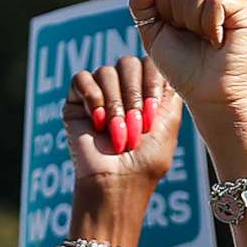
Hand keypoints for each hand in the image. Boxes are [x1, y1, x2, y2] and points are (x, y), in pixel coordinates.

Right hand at [64, 59, 184, 193]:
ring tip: (117, 134)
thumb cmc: (146, 161)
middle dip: (133, 97)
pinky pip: (81, 79)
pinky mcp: (76, 102)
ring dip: (115, 105)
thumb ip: (171, 89)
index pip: (149, 63)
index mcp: (146, 92)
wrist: (117, 183)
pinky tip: (97, 123)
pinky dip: (92, 99)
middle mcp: (122, 89)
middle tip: (135, 128)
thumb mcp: (170, 121)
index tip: (152, 115)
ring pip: (106, 71)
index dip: (151, 83)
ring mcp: (98, 94)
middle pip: (127, 63)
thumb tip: (163, 63)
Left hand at [128, 0, 246, 115]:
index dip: (163, 4)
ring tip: (205, 39)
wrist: (206, 94)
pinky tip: (218, 40)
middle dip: (177, 12)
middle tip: (191, 35)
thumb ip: (142, 2)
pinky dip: (209, 23)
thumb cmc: (182, 67)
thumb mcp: (153, 33)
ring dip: (193, 20)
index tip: (174, 28)